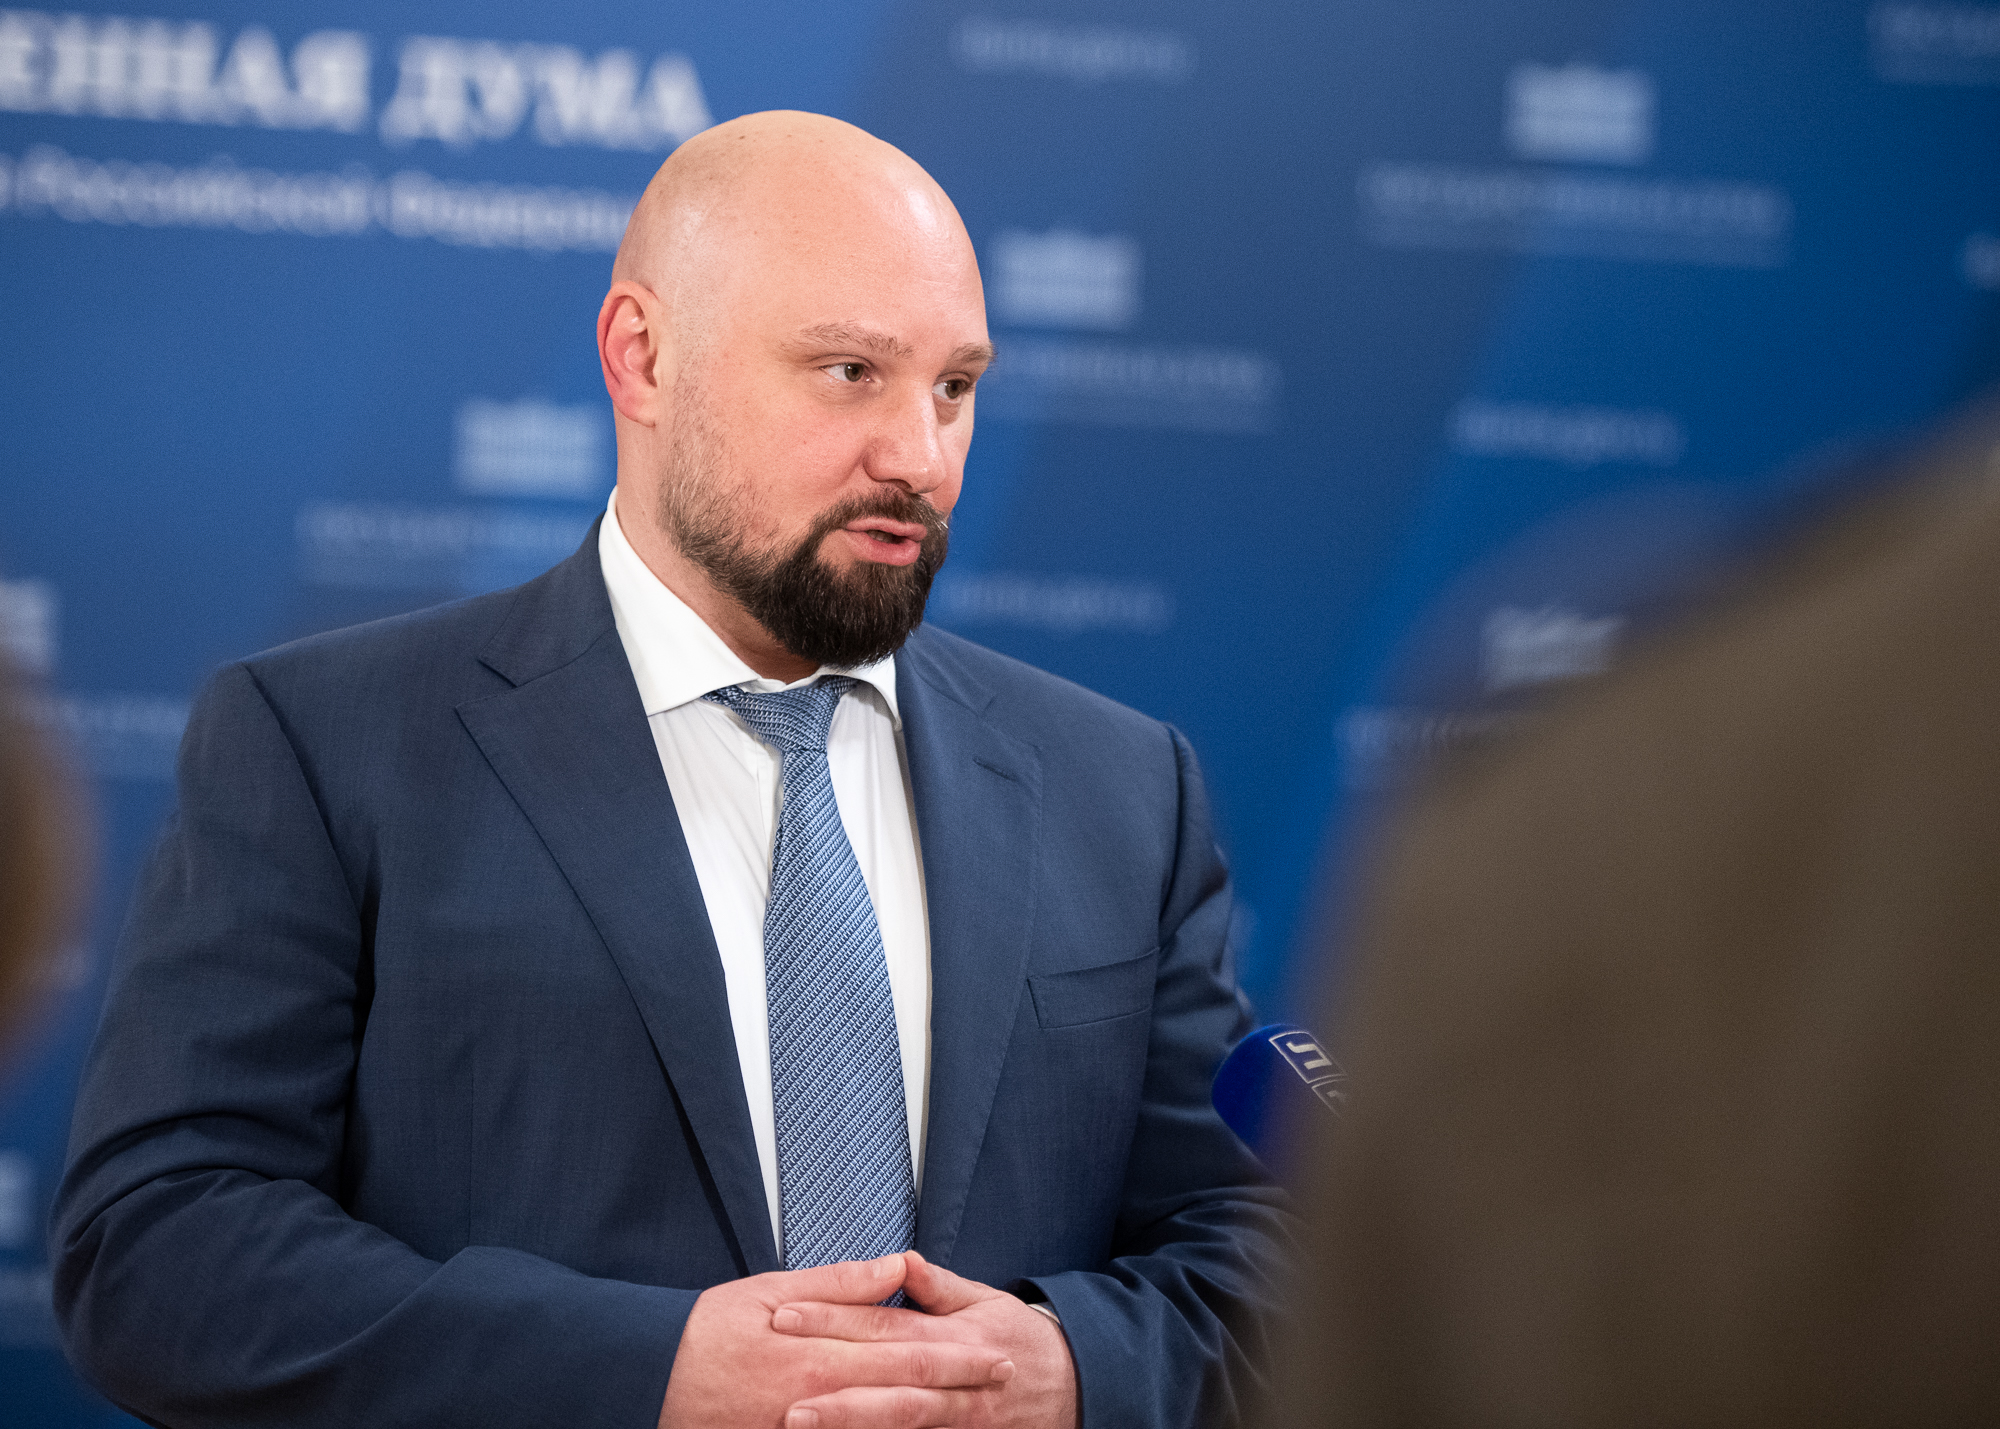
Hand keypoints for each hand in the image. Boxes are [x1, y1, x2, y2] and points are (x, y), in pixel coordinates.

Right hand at [659, 1256, 1016, 1428]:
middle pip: (909, 1395)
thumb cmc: (708, 1334)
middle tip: (1004, 1382)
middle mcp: (823, 1397)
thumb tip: (896, 1267)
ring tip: (977, 1413)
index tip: (997, 1352)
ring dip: (933, 1420)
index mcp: (823, 1351)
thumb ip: (840, 1283)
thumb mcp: (771, 1289)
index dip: (958, 1355)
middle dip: (962, 1389)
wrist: (650, 1381)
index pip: (908, 1352)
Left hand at [772, 1252, 1078, 1428]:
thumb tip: (900, 1260)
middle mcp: (954, 1380)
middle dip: (828, 1374)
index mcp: (955, 1336)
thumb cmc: (1020, 1341)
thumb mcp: (985, 1303)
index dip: (835, 1319)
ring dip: (848, 1420)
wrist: (1075, 1392)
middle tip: (774, 1373)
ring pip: (899, 1419)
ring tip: (794, 1420)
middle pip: (885, 1376)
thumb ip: (938, 1286)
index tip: (786, 1313)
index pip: (885, 1324)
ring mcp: (958, 1420)